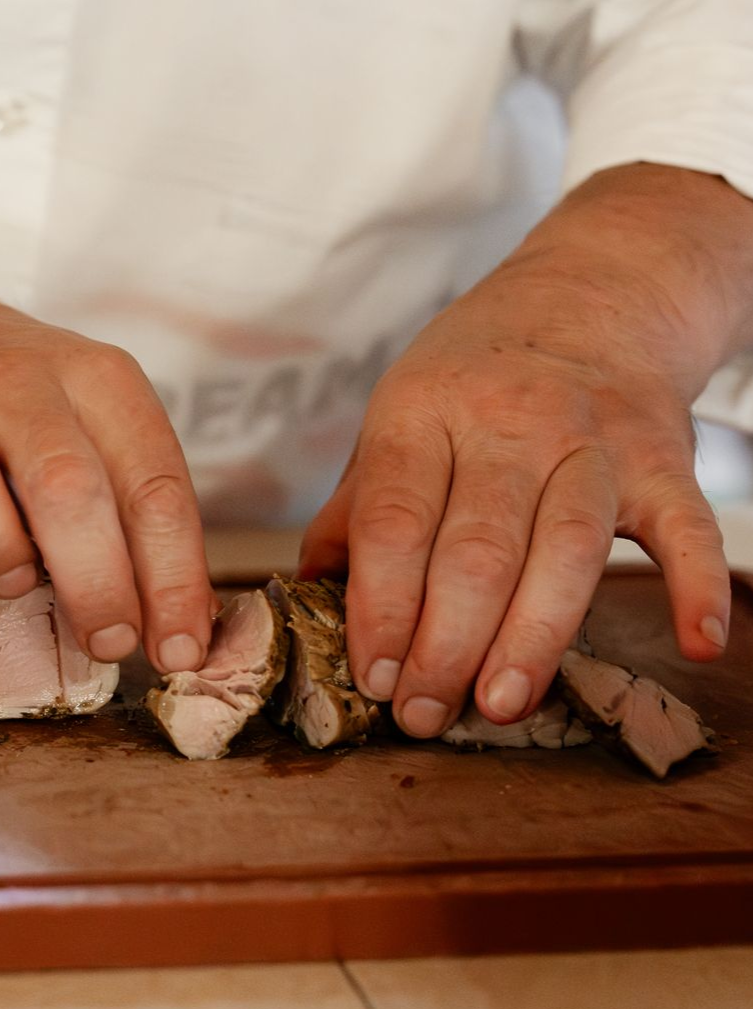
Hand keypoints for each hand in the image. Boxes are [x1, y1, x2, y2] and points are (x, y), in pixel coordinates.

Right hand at [0, 279, 211, 671]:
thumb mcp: (92, 431)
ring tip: (7, 581)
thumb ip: (130, 516)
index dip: (172, 577)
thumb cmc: (14, 407)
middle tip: (105, 643)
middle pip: (64, 481)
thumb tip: (179, 628)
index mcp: (97, 380)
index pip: (153, 484)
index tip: (176, 650)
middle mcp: (15, 375)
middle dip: (96, 580)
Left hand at [300, 165, 752, 737]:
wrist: (591, 293)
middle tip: (421, 715)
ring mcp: (591, 439)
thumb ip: (355, 506)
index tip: (370, 677)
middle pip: (475, 550)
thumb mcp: (396, 418)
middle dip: (443, 646)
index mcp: (422, 412)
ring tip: (498, 706)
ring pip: (564, 549)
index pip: (394, 522)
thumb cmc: (474, 376)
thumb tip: (310, 591)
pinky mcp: (661, 456)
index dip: (379, 608)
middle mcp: (506, 422)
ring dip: (532, 637)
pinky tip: (698, 644)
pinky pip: (686, 523)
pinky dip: (697, 583)